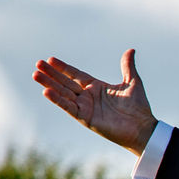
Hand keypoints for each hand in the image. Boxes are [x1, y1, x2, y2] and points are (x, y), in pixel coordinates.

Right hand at [33, 50, 157, 153]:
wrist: (142, 128)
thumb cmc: (138, 107)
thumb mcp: (132, 82)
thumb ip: (127, 66)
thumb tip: (130, 50)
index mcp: (97, 87)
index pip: (76, 75)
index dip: (64, 68)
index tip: (50, 59)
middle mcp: (88, 96)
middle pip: (66, 82)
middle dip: (52, 74)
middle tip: (38, 64)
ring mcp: (85, 107)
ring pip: (63, 93)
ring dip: (50, 84)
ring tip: (36, 75)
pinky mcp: (85, 118)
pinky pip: (68, 107)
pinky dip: (58, 100)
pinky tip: (47, 91)